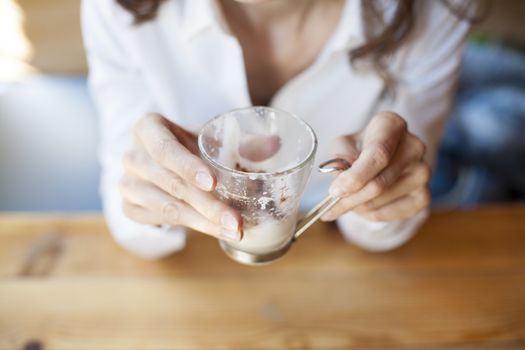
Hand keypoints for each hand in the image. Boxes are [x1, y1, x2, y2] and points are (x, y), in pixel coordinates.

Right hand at [119, 113, 243, 240]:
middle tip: (236, 220)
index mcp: (147, 128)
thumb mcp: (214, 137)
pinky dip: (193, 227)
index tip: (214, 183)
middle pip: (170, 184)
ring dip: (204, 222)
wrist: (170, 163)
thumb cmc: (194, 146)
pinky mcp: (131, 208)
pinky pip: (162, 222)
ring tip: (234, 230)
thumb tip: (275, 144)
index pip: (163, 149)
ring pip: (168, 208)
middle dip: (207, 204)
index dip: (187, 166)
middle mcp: (132, 156)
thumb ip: (244, 140)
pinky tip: (218, 231)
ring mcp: (128, 185)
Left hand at [322, 112, 430, 221]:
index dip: (355, 177)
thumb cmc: (360, 147)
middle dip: (350, 199)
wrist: (384, 154)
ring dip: (358, 207)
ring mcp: (422, 172)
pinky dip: (371, 215)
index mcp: (392, 125)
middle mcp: (414, 147)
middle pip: (379, 183)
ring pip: (382, 201)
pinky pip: (392, 214)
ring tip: (348, 200)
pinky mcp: (424, 196)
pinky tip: (363, 206)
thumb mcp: (344, 144)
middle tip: (329, 209)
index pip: (378, 155)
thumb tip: (340, 185)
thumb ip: (339, 160)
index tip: (335, 191)